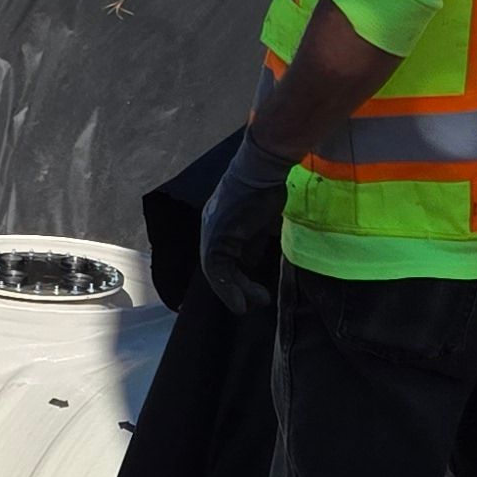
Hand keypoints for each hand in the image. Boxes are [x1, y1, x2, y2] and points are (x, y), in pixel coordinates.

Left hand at [196, 136, 296, 319]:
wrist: (261, 171)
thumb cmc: (266, 189)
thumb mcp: (261, 221)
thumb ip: (254, 241)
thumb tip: (252, 262)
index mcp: (220, 223)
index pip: (222, 255)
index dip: (233, 277)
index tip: (248, 291)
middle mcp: (211, 228)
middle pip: (218, 267)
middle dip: (235, 288)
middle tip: (254, 303)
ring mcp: (210, 233)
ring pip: (216, 272)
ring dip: (234, 292)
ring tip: (252, 305)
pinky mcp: (215, 239)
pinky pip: (217, 270)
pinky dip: (229, 289)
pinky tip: (241, 302)